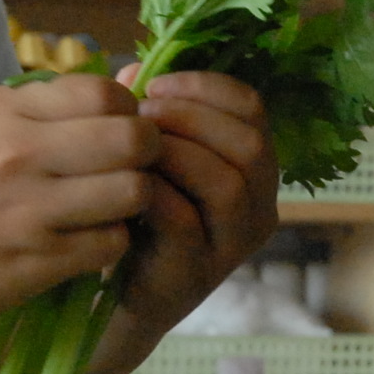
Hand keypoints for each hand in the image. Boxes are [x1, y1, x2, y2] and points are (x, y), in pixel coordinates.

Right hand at [0, 73, 159, 339]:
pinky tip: (86, 245)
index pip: (103, 94)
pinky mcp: (33, 263)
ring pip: (133, 193)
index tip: (118, 133)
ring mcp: (27, 211)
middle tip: (130, 172)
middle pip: (133, 139)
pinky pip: (110, 244)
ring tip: (108, 210)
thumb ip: (42, 110)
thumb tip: (129, 87)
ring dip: (133, 204)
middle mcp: (16, 153)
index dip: (128, 113)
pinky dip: (109, 245)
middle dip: (146, 155)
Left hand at [107, 69, 279, 339]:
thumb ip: (146, 114)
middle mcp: (259, 210)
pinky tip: (124, 182)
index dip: (207, 87)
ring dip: (175, 152)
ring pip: (228, 184)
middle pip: (250, 145)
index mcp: (256, 172)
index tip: (156, 84)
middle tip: (142, 114)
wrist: (113, 301)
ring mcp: (232, 247)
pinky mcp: (195, 273)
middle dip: (192, 118)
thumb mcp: (149, 159)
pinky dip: (152, 191)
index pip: (254, 111)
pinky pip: (183, 220)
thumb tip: (131, 72)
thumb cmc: (136, 219)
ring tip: (133, 146)